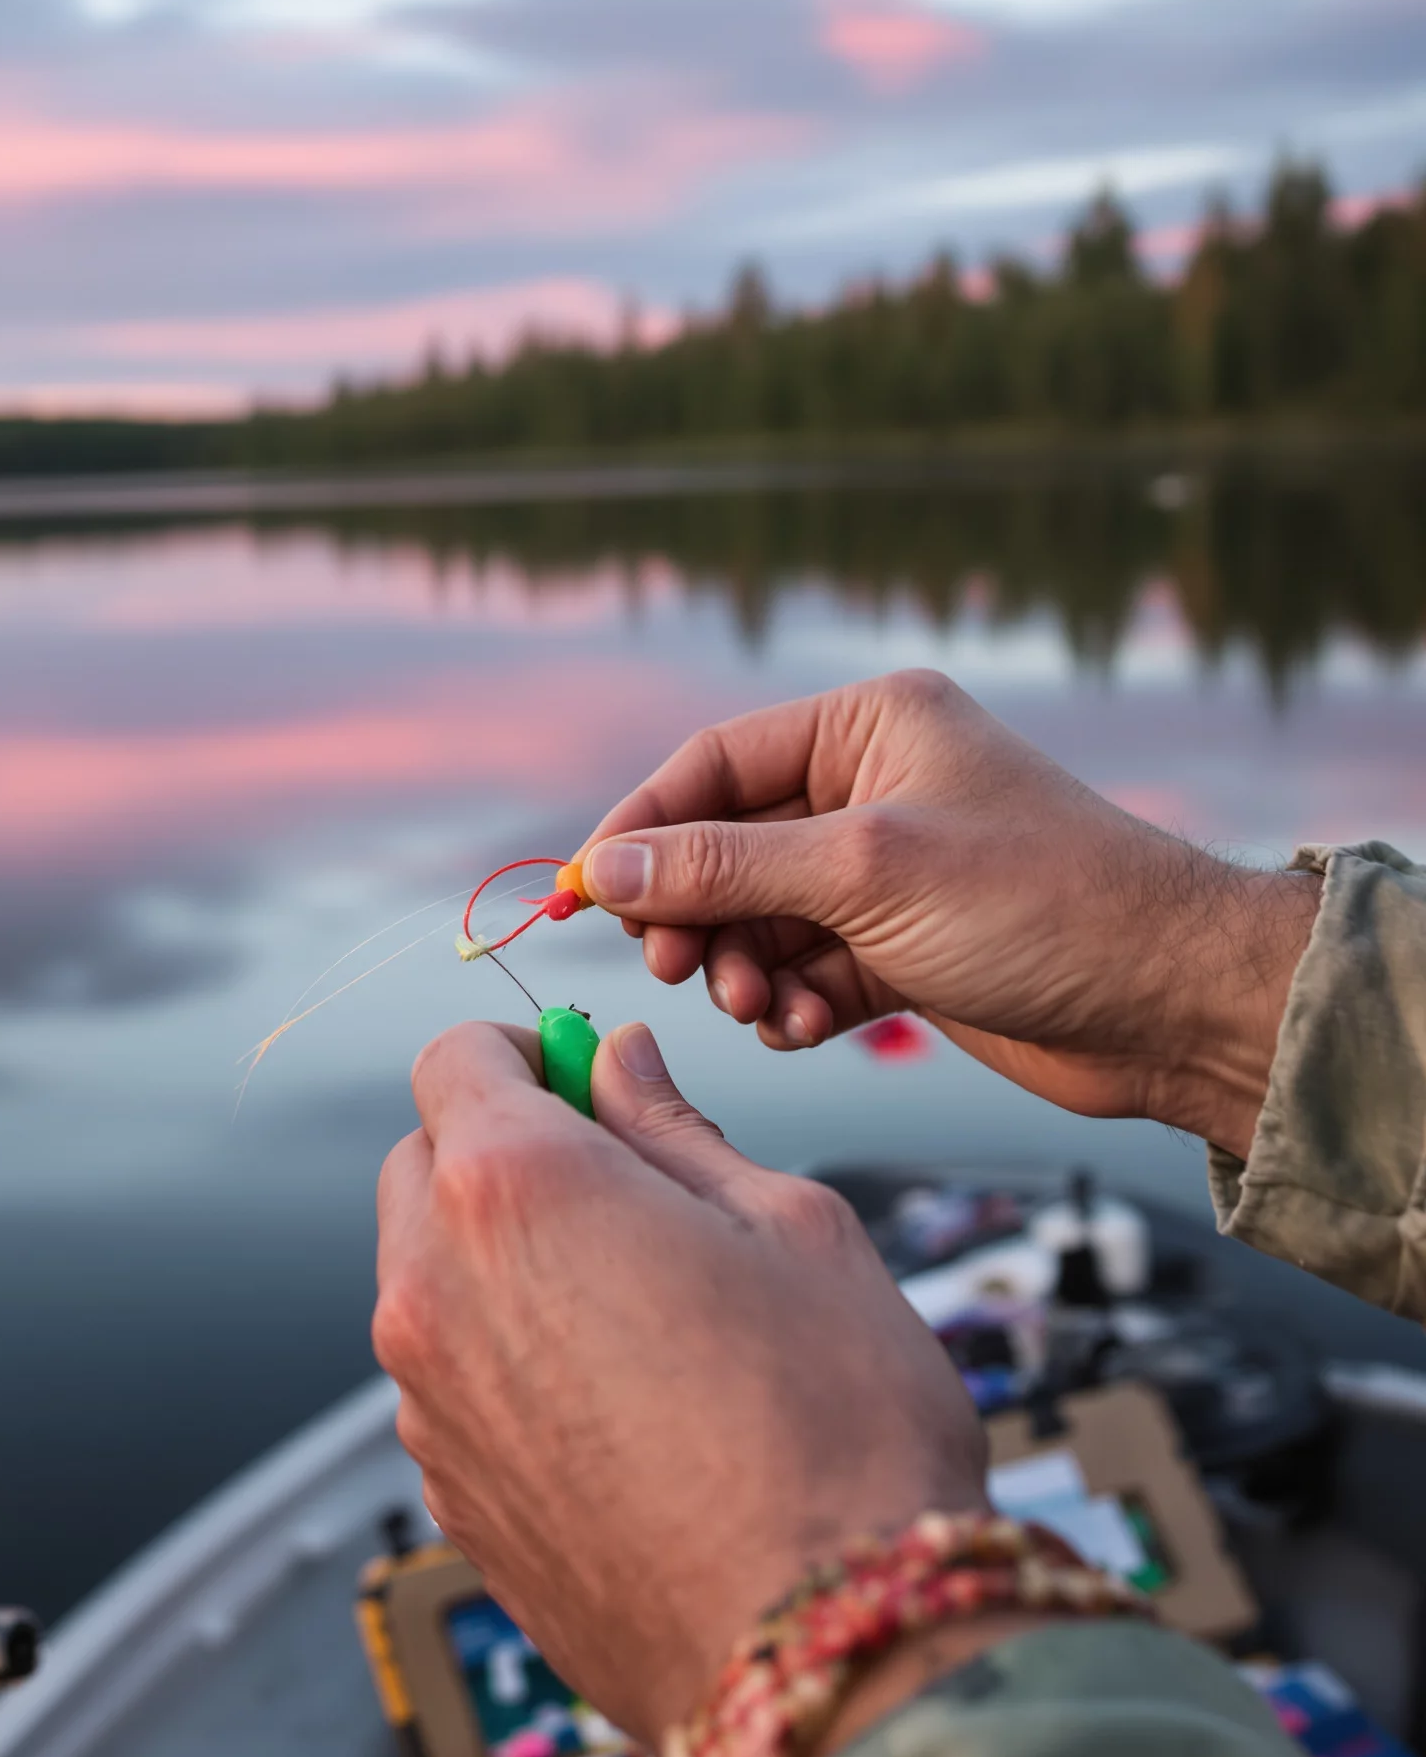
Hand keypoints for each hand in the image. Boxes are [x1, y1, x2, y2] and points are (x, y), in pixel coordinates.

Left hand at [374, 1019, 986, 1743]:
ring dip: (501, 1257)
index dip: (525, 1049)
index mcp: (511, 1189)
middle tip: (624, 1186)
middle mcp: (432, 1292)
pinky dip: (504, 1356)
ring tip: (639, 1308)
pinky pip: (450, 1380)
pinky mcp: (449, 1497)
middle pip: (422, 1162)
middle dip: (502, 1147)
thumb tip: (616, 1061)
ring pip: (430, 1276)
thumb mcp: (790, 1226)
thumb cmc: (835, 1432)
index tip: (585, 1077)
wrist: (826, 1661)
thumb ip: (673, 1126)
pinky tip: (618, 1401)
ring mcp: (427, 1406)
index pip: (455, 1057)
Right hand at [579, 670, 1319, 1159]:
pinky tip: (814, 1027)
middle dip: (696, 913)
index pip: (711, 764)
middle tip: (679, 970)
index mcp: (867, 728)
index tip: (585, 897)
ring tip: (767, 1005)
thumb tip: (604, 872)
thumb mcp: (865, 872)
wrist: (1171, 1006)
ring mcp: (884, 873)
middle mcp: (870, 790)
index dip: (640, 829)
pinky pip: (803, 968)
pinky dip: (793, 1002)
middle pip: (724, 847)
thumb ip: (723, 867)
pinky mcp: (899, 948)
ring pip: (758, 917)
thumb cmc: (1041, 905)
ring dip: (746, 967)